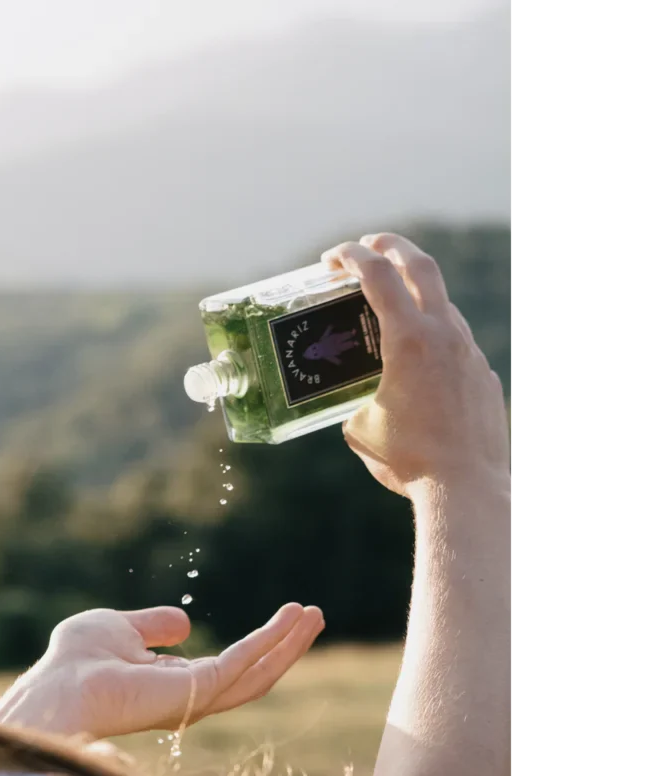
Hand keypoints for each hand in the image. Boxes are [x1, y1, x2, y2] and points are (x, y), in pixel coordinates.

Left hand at [0, 603, 323, 740]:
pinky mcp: (198, 692)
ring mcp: (196, 699)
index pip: (227, 669)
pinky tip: (290, 619)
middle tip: (313, 615)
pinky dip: (272, 640)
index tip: (283, 617)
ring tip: (314, 613)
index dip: (257, 644)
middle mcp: (190, 698)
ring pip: (258, 673)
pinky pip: (245, 664)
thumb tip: (186, 623)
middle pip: (253, 674)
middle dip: (284, 646)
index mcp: (173, 686)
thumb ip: (154, 626)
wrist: (60, 686)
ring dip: (288, 643)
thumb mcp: (121, 629)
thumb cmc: (77, 662)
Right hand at [321, 233, 511, 498]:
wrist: (464, 489)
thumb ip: (358, 403)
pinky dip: (434, 345)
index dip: (352, 256)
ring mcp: (470, 354)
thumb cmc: (408, 460)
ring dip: (415, 302)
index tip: (332, 257)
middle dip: (393, 246)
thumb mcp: (362, 428)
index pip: (379, 276)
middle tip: (370, 245)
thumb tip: (359, 406)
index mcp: (409, 340)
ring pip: (444, 309)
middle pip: (423, 267)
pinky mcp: (484, 378)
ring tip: (389, 320)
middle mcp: (445, 336)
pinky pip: (457, 348)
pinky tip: (418, 374)